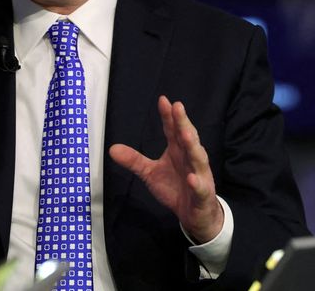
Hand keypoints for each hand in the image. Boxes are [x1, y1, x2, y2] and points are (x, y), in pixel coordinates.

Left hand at [109, 96, 222, 242]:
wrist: (194, 214)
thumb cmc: (174, 187)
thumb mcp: (150, 173)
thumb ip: (134, 160)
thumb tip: (112, 149)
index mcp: (178, 151)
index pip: (173, 130)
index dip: (168, 116)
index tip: (163, 100)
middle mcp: (190, 158)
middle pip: (188, 137)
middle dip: (183, 123)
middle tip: (177, 107)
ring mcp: (199, 175)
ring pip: (198, 158)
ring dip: (193, 146)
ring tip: (185, 134)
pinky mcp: (203, 194)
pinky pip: (200, 187)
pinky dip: (196, 183)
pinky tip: (191, 178)